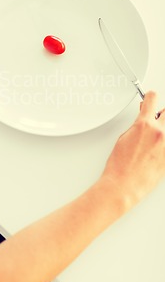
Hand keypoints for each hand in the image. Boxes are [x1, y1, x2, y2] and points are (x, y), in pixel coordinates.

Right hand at [101, 91, 164, 209]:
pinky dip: (164, 143)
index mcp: (145, 125)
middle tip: (156, 118)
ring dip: (164, 128)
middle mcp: (160, 133)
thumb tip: (144, 120)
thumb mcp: (124, 138)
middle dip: (161, 113)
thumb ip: (138, 125)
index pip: (153, 99)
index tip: (150, 97)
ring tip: (156, 136)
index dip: (150, 97)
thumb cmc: (120, 165)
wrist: (124, 185)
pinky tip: (157, 149)